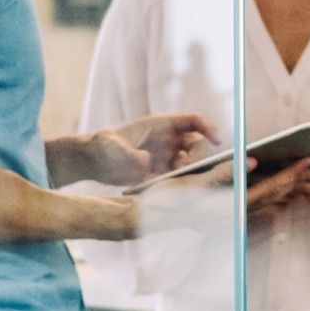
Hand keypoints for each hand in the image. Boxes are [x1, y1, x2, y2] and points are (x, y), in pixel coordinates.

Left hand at [88, 113, 219, 185]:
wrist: (92, 162)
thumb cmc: (100, 146)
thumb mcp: (110, 146)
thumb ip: (128, 153)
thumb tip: (146, 162)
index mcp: (161, 125)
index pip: (193, 121)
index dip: (208, 128)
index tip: (216, 140)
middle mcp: (168, 140)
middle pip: (197, 144)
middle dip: (197, 156)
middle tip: (183, 167)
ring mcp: (166, 157)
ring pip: (191, 162)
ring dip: (189, 171)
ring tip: (173, 179)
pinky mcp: (161, 173)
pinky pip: (179, 177)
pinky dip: (179, 183)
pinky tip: (168, 189)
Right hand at [130, 156, 309, 234]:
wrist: (148, 218)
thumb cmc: (167, 199)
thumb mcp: (194, 182)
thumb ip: (223, 172)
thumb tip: (251, 161)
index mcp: (230, 207)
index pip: (269, 190)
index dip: (290, 175)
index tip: (306, 162)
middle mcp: (234, 216)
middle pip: (272, 196)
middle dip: (293, 180)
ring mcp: (230, 217)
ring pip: (265, 201)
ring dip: (283, 187)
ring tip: (298, 170)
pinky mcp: (224, 215)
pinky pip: (254, 203)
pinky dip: (268, 192)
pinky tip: (272, 182)